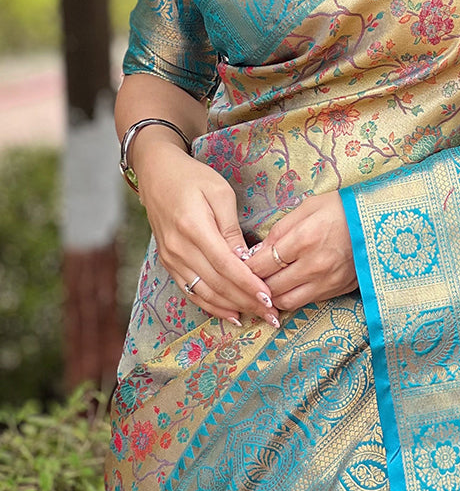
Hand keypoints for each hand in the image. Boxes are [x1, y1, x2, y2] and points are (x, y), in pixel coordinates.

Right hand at [138, 144, 280, 327]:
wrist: (157, 175)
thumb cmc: (193, 178)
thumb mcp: (220, 193)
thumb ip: (231, 228)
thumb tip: (245, 259)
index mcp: (194, 228)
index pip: (226, 265)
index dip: (248, 285)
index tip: (269, 298)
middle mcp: (179, 248)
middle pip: (217, 284)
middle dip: (247, 302)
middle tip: (272, 314)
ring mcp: (171, 259)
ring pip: (204, 293)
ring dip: (232, 307)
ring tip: (257, 316)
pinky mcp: (168, 264)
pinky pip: (191, 291)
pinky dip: (211, 306)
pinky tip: (231, 314)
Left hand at [248, 192, 356, 309]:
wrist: (380, 221)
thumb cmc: (342, 209)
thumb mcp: (308, 207)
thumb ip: (280, 229)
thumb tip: (259, 250)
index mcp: (304, 240)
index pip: (261, 265)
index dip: (245, 268)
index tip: (240, 265)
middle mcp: (313, 266)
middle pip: (269, 286)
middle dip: (254, 283)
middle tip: (248, 277)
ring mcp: (326, 282)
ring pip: (286, 301)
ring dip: (271, 297)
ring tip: (266, 286)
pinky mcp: (337, 290)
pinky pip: (305, 302)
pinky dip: (292, 297)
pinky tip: (287, 288)